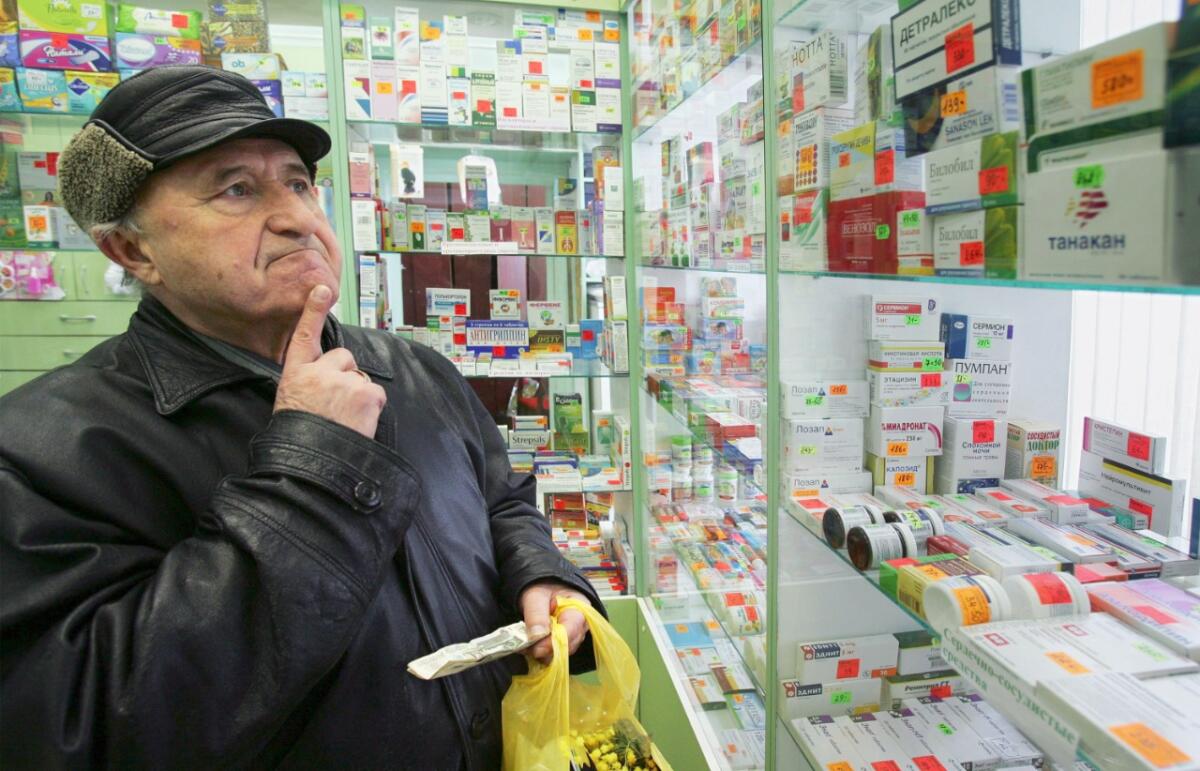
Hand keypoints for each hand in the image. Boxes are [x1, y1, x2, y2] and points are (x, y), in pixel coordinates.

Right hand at [274, 285, 386, 438]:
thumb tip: (328, 380)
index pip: (304, 335)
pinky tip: (356, 422)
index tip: (323, 288)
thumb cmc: (300, 435)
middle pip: (343, 358)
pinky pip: (375, 393)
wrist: (311, 461)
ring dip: (357, 395)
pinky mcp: (365, 393)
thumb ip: (310, 383)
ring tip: (344, 419)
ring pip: (360, 378)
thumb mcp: (292, 402)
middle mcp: (319, 371)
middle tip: (335, 404)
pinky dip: (370, 407)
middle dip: (344, 375)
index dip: (313, 310)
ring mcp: (343, 381)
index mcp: (295, 373)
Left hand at [519, 581, 589, 664]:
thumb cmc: (542, 586)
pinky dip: (539, 653)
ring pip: (560, 653)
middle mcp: (580, 626)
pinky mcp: (562, 643)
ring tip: (524, 644)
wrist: (541, 586)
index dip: (554, 642)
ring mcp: (572, 636)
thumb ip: (536, 614)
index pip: (572, 630)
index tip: (537, 649)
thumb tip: (537, 637)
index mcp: (579, 609)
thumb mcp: (536, 595)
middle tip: (525, 645)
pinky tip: (528, 646)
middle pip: (567, 646)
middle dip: (545, 649)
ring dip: (541, 652)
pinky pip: (554, 654)